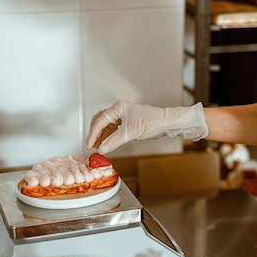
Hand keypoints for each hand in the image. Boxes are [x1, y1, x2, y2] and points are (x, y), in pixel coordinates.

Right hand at [85, 100, 207, 153]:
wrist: (167, 123)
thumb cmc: (152, 122)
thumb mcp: (130, 133)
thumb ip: (113, 141)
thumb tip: (102, 149)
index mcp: (118, 107)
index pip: (99, 121)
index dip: (93, 134)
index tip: (89, 145)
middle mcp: (119, 109)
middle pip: (100, 121)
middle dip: (95, 134)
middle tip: (92, 145)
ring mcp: (124, 115)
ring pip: (107, 125)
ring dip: (102, 136)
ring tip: (99, 146)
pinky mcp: (129, 122)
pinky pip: (114, 129)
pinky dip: (109, 136)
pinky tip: (108, 143)